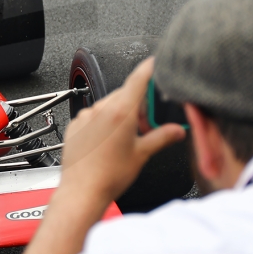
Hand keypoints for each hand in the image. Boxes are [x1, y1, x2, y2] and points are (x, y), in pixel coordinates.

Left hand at [59, 58, 185, 205]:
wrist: (82, 192)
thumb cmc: (109, 176)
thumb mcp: (142, 154)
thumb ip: (161, 137)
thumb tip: (177, 131)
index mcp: (120, 112)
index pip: (137, 79)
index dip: (148, 68)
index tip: (154, 62)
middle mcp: (101, 110)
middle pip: (124, 95)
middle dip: (138, 105)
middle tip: (145, 126)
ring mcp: (85, 117)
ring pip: (108, 106)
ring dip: (120, 114)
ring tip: (126, 138)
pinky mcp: (75, 126)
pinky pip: (93, 116)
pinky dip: (103, 123)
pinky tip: (108, 142)